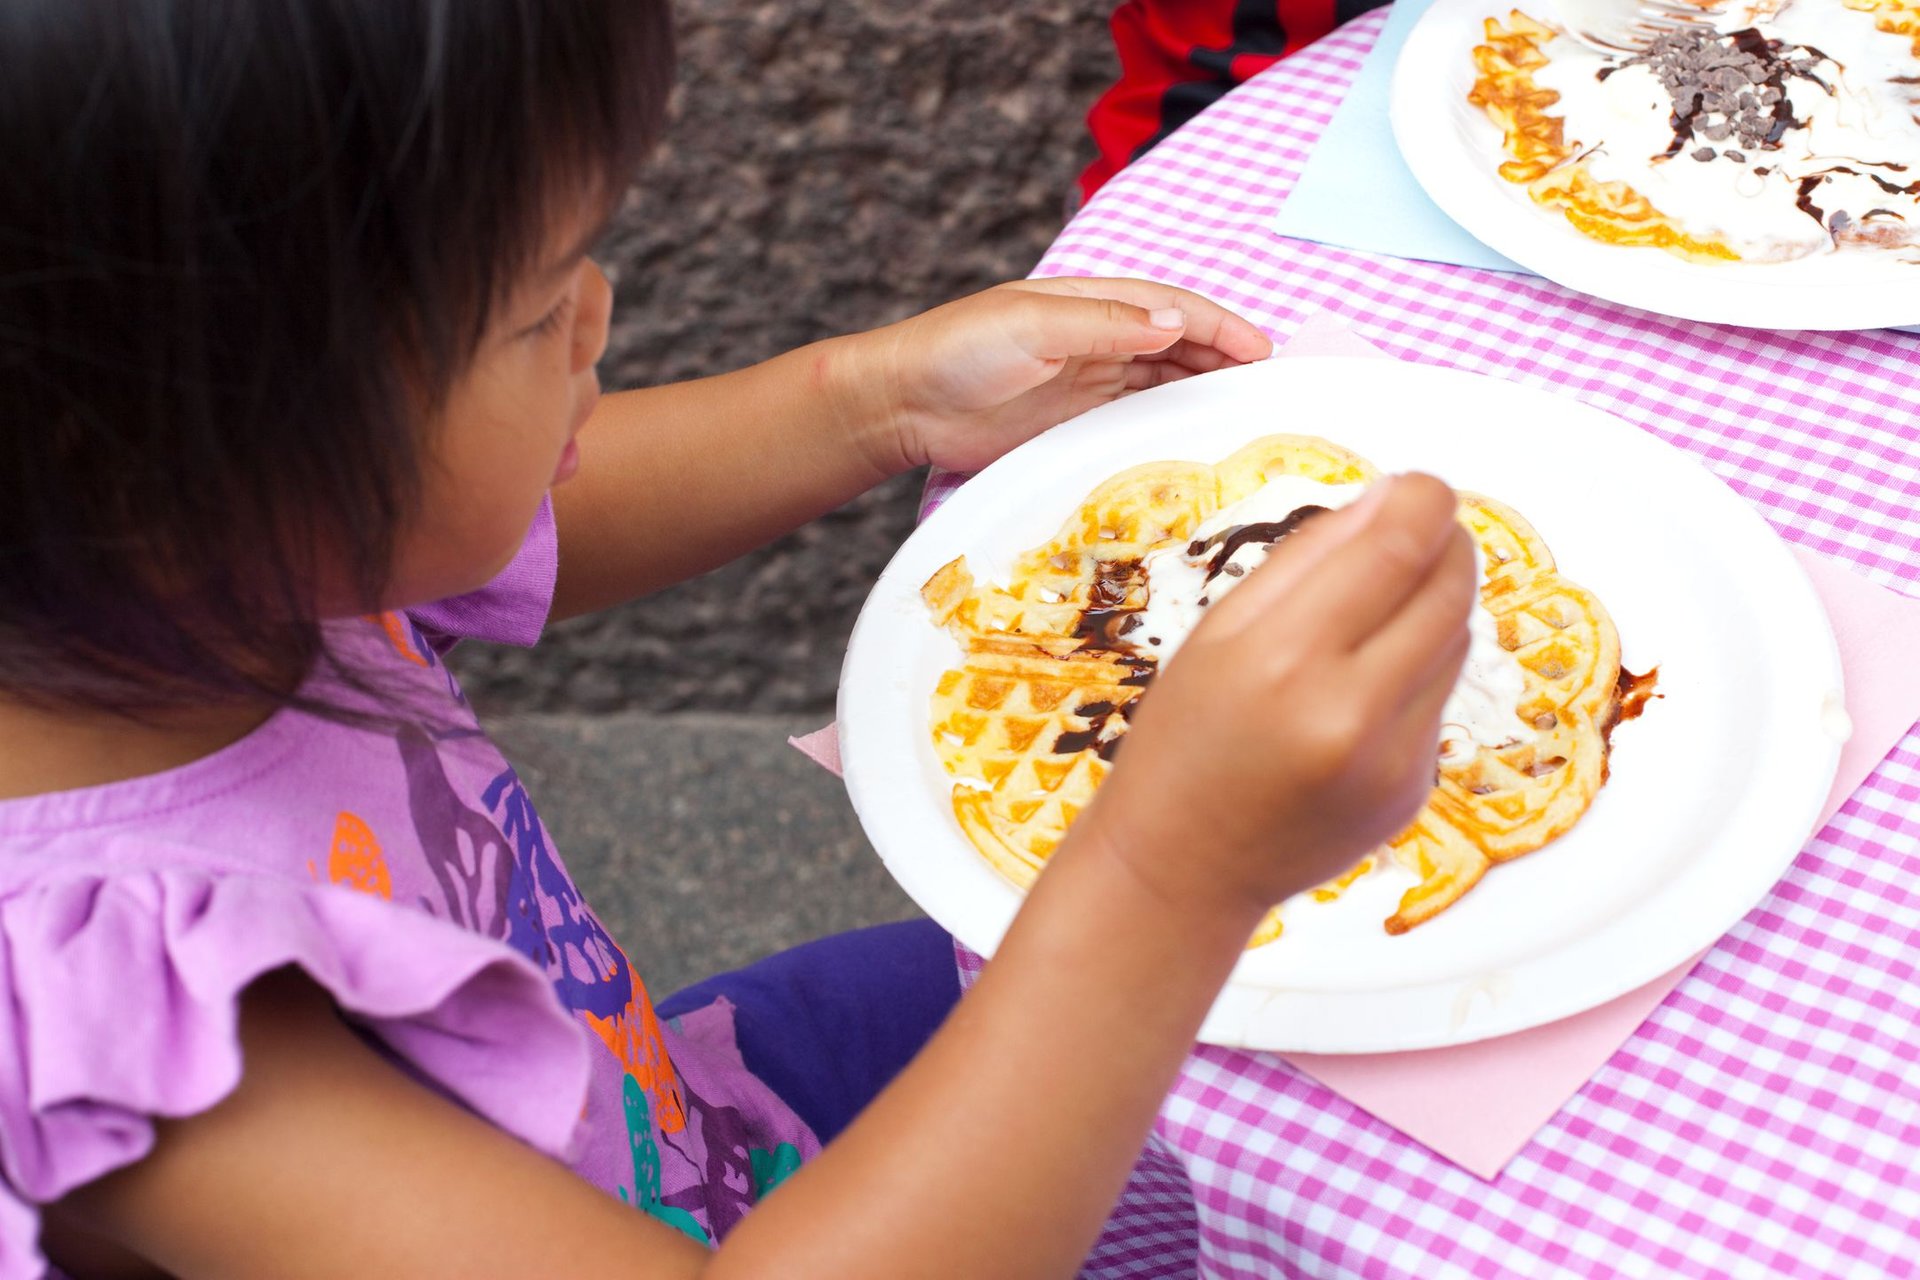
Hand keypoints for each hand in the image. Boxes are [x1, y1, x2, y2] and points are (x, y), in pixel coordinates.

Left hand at [838, 278, 1273, 474]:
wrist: (904, 402)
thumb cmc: (960, 349)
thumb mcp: (1033, 324)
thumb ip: (1105, 324)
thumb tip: (1176, 322)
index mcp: (1091, 301)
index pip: (1173, 308)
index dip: (1221, 325)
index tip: (1264, 350)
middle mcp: (1098, 338)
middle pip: (1178, 345)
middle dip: (1226, 359)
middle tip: (1273, 388)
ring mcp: (1088, 381)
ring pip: (1164, 383)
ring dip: (1205, 392)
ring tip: (1249, 414)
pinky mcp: (1074, 422)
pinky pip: (1135, 419)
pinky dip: (1170, 424)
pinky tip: (1197, 438)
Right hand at [1076, 474, 1476, 921]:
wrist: (1184, 867)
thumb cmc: (1184, 740)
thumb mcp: (1218, 631)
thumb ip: (1307, 560)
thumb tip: (1390, 497)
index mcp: (1285, 657)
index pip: (1399, 546)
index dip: (1424, 499)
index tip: (1417, 487)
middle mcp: (1350, 711)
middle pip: (1450, 587)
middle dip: (1443, 544)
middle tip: (1415, 532)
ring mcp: (1392, 760)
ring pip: (1458, 641)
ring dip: (1433, 607)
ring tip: (1374, 614)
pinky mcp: (1414, 791)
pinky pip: (1442, 699)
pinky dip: (1419, 672)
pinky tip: (1361, 689)